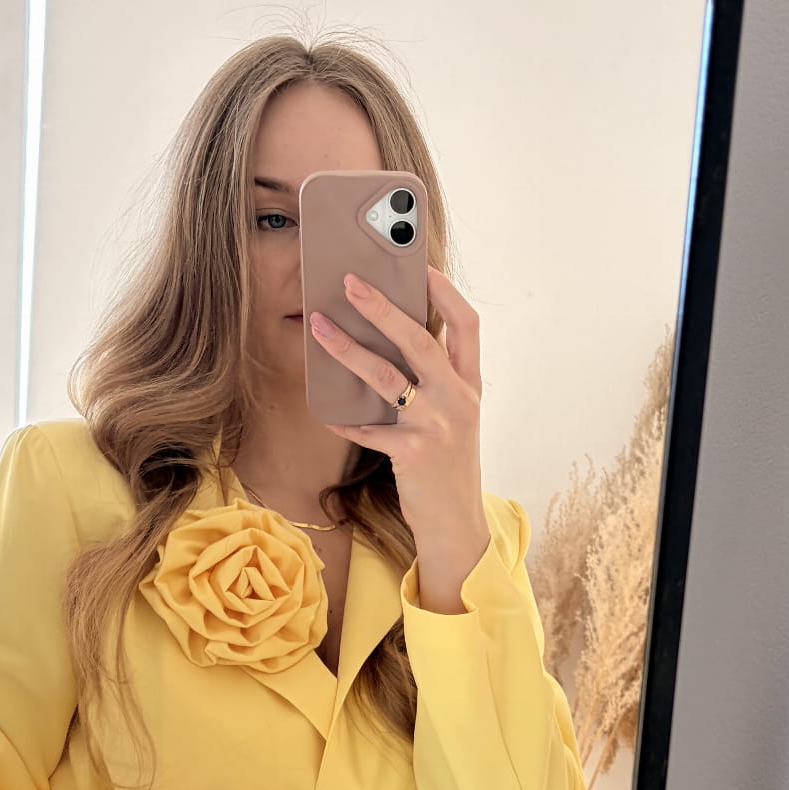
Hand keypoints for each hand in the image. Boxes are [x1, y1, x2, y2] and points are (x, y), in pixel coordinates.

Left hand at [307, 265, 488, 558]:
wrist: (456, 524)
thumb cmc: (448, 467)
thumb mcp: (455, 419)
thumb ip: (434, 384)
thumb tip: (391, 346)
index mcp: (470, 385)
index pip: (466, 326)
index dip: (445, 292)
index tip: (420, 265)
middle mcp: (457, 400)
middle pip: (420, 340)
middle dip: (383, 307)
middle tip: (350, 283)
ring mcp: (436, 426)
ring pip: (386, 377)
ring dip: (347, 350)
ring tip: (318, 328)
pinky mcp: (413, 453)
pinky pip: (368, 429)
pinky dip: (344, 420)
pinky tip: (326, 413)